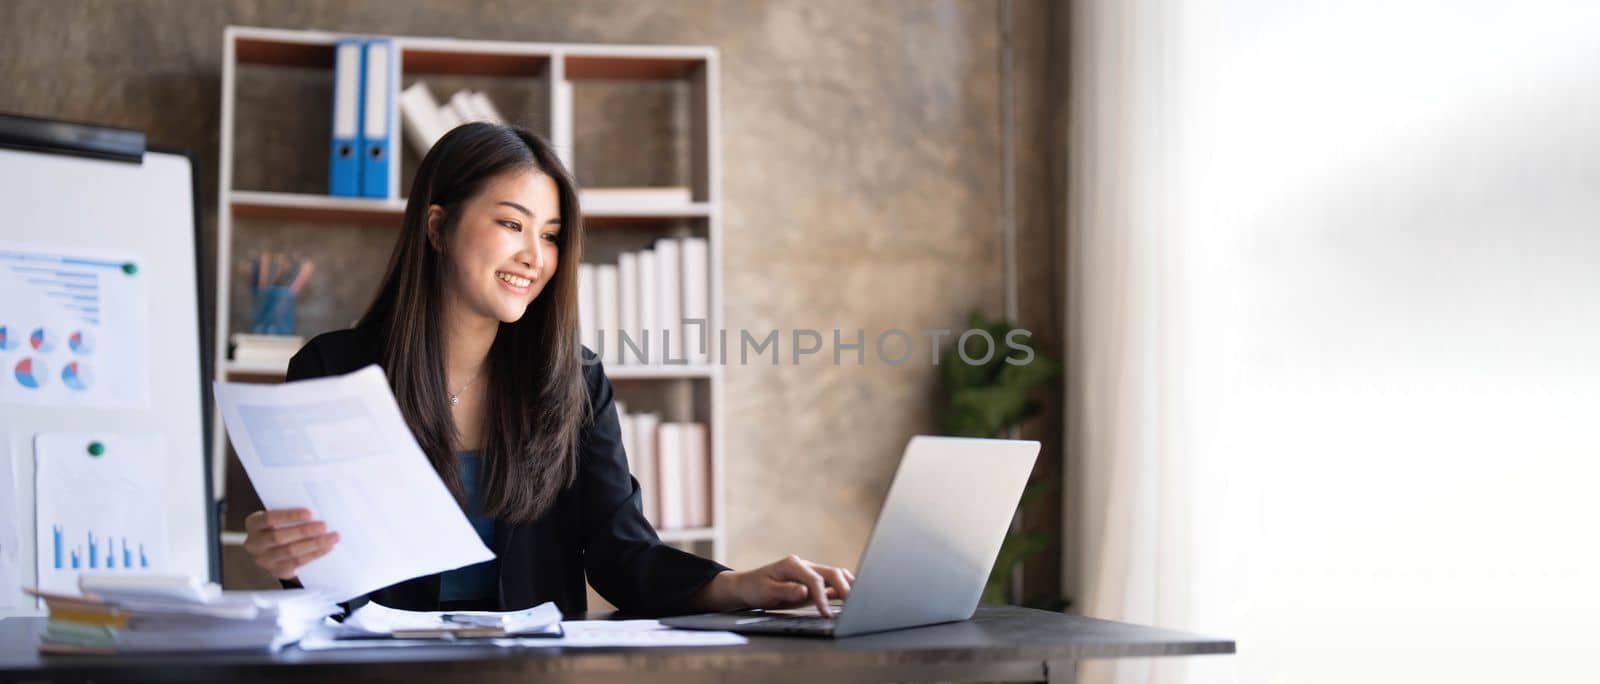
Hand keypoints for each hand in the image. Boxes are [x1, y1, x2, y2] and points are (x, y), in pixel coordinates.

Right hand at [242, 508, 338, 579]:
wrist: (273, 549)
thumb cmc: (280, 526)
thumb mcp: (278, 518)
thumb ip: (290, 515)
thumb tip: (317, 509)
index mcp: (253, 524)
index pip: (269, 519)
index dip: (289, 516)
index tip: (310, 513)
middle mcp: (254, 544)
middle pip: (279, 538)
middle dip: (304, 531)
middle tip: (324, 526)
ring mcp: (264, 560)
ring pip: (290, 552)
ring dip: (314, 544)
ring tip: (332, 537)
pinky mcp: (276, 571)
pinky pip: (297, 563)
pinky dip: (314, 554)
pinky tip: (327, 547)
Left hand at [697, 555, 854, 616]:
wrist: (749, 586)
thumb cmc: (756, 588)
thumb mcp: (766, 591)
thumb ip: (786, 590)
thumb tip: (805, 591)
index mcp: (793, 564)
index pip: (814, 579)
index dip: (822, 597)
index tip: (827, 613)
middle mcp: (804, 565)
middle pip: (831, 573)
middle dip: (844, 588)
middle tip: (854, 605)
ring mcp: (810, 571)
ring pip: (836, 575)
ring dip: (848, 586)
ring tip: (860, 600)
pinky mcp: (813, 581)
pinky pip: (832, 583)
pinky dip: (843, 590)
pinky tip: (850, 600)